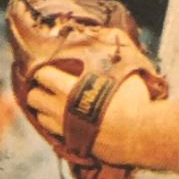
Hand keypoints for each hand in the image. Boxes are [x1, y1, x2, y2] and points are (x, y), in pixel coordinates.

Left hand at [27, 64, 152, 164]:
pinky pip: (56, 135)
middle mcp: (61, 110)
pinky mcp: (74, 145)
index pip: (41, 75)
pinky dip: (58, 127)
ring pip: (41, 119)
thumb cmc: (136, 99)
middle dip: (39, 90)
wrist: (145, 135)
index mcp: (69, 88)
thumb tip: (110, 33)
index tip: (51, 68)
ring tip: (58, 104)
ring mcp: (66, 130)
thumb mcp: (124, 69)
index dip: (45, 70)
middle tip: (50, 87)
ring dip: (46, 110)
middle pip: (33, 98)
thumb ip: (109, 54)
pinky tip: (70, 121)